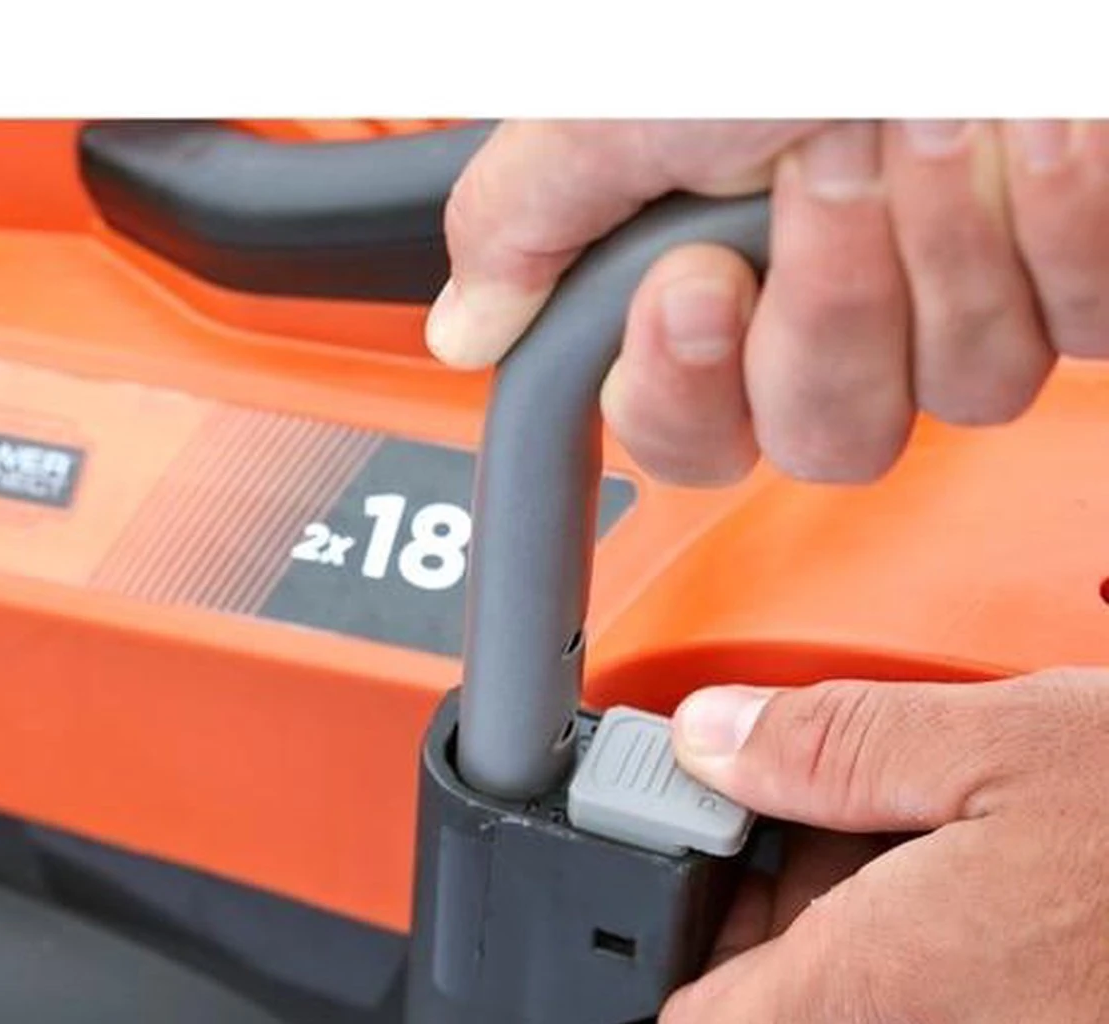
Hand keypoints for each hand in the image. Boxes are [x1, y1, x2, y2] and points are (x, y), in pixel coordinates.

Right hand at [428, 120, 1108, 484]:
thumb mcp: (614, 92)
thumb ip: (524, 218)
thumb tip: (465, 325)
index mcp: (722, 289)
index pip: (693, 441)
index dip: (685, 399)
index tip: (686, 286)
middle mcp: (843, 313)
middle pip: (834, 442)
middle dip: (828, 310)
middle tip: (818, 165)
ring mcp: (967, 296)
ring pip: (965, 388)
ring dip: (940, 245)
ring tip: (925, 109)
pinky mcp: (1074, 266)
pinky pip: (1082, 320)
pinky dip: (1054, 220)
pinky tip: (1029, 119)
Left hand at [655, 669, 1108, 1023]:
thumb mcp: (995, 742)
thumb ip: (829, 746)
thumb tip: (709, 737)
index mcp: (893, 987)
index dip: (682, 949)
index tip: (707, 861)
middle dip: (780, 923)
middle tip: (824, 821)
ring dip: (856, 937)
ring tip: (912, 835)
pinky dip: (926, 961)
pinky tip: (968, 878)